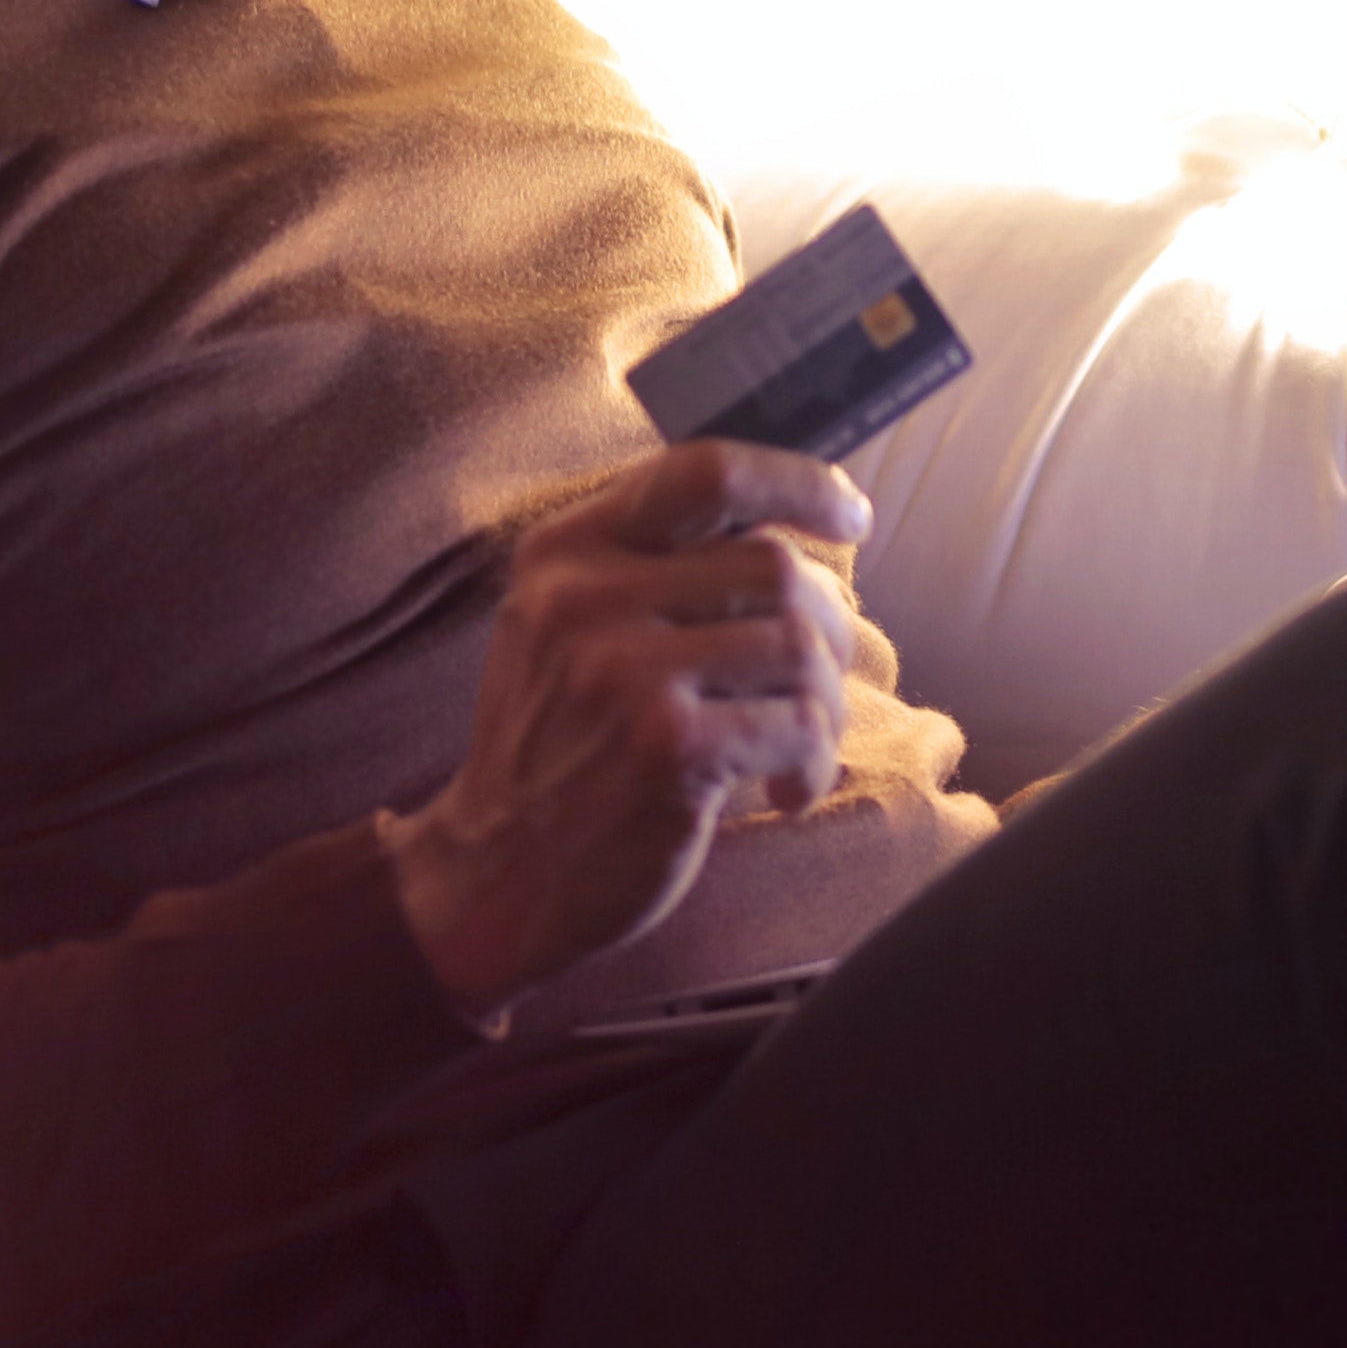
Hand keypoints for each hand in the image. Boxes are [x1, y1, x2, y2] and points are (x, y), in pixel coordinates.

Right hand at [380, 442, 868, 1023]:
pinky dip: (814, 759)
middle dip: (828, 624)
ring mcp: (623, 672)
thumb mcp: (566, 628)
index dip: (798, 482)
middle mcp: (585, 596)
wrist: (495, 875)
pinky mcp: (666, 747)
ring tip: (802, 743)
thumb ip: (653, 567)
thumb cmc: (559, 749)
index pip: (705, 472)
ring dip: (827, 701)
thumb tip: (801, 536)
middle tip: (820, 679)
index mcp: (565, 550)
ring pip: (799, 643)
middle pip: (773, 565)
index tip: (851, 515)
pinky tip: (786, 788)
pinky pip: (798, 723)